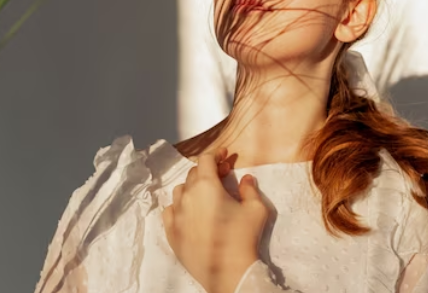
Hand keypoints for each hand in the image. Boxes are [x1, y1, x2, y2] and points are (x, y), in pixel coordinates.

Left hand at [162, 147, 268, 292]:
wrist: (229, 273)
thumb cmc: (243, 237)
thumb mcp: (256, 209)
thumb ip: (250, 189)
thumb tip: (246, 178)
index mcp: (206, 185)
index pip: (205, 159)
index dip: (216, 154)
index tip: (225, 155)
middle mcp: (187, 196)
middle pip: (194, 173)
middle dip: (208, 170)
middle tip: (223, 175)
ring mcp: (177, 214)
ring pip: (180, 190)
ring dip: (193, 187)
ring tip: (205, 194)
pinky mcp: (171, 233)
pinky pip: (170, 211)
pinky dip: (179, 206)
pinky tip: (189, 211)